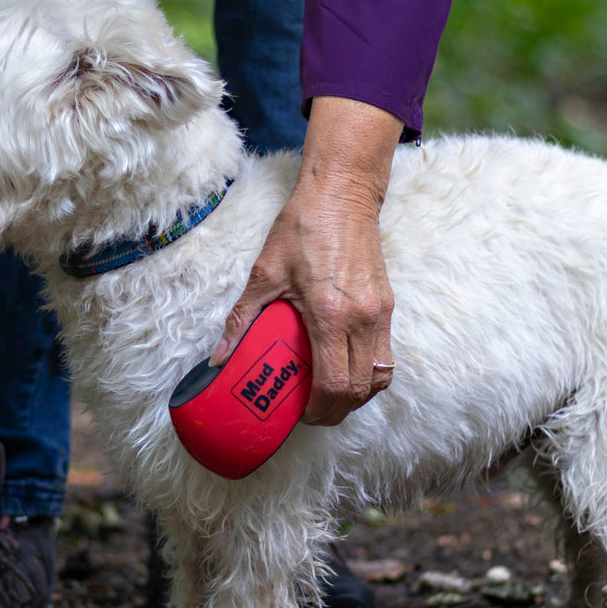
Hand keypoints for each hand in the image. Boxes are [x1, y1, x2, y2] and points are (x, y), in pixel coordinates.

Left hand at [211, 97, 401, 425]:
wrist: (342, 193)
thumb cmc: (303, 228)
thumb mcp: (264, 273)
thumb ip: (241, 318)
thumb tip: (220, 356)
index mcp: (330, 315)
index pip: (335, 384)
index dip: (319, 410)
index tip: (300, 414)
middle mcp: (362, 319)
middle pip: (360, 390)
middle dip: (336, 411)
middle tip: (311, 413)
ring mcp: (380, 313)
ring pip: (379, 377)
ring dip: (357, 395)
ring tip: (330, 395)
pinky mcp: (387, 305)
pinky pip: (385, 355)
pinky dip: (369, 373)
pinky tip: (346, 368)